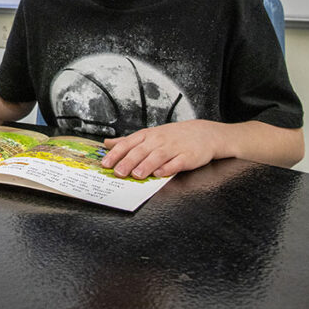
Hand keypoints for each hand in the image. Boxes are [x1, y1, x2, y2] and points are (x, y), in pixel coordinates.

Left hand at [101, 119, 225, 178]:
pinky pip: (177, 163)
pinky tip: (160, 173)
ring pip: (157, 156)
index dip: (116, 154)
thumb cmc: (172, 136)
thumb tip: (107, 144)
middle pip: (141, 151)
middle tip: (118, 172)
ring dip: (146, 165)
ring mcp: (173, 148)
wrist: (202, 133)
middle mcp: (158, 141)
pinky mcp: (187, 156)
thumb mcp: (148, 135)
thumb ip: (128, 141)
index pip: (128, 144)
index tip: (105, 163)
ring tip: (137, 175)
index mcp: (147, 136)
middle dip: (128, 162)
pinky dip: (168, 168)